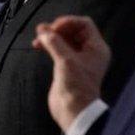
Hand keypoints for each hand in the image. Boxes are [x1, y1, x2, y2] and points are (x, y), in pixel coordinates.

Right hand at [33, 15, 110, 131]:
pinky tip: (38, 45)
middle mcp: (89, 52)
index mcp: (96, 48)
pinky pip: (58, 49)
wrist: (73, 111)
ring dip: (51, 36)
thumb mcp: (66, 61)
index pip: (84, 24)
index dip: (68, 22)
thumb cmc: (76, 87)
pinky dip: (49, 45)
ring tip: (38, 36)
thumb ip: (54, 43)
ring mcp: (78, 59)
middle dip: (58, 28)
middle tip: (43, 31)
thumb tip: (43, 31)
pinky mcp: (67, 66)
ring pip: (64, 39)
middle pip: (73, 30)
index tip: (54, 28)